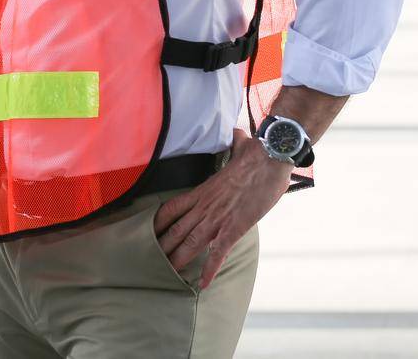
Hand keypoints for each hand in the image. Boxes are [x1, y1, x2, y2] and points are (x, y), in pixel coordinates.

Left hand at [151, 129, 291, 288]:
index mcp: (203, 190)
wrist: (269, 157)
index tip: (148, 232)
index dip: (159, 221)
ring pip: (191, 243)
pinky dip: (209, 269)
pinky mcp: (234, 227)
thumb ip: (235, 144)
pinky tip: (203, 283)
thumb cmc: (258, 154)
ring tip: (168, 274)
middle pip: (176, 229)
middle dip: (163, 246)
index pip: (172, 207)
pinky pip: (218, 252)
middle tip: (151, 261)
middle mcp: (205, 205)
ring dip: (179, 259)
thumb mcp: (241, 148)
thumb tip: (239, 134)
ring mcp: (218, 217)